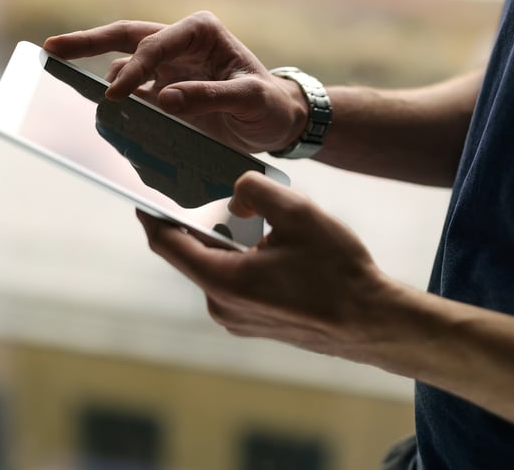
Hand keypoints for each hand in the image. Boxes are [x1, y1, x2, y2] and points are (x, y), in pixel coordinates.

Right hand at [43, 12, 306, 152]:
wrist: (277, 122)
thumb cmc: (269, 105)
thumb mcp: (250, 100)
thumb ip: (210, 97)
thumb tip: (164, 99)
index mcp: (201, 32)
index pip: (156, 43)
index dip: (134, 68)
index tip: (116, 94)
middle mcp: (180, 43)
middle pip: (125, 39)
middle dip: (87, 42)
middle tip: (51, 50)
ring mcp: (169, 68)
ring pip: (124, 67)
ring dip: (103, 82)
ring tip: (79, 100)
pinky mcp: (164, 91)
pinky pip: (134, 95)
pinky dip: (118, 106)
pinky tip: (103, 119)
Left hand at [135, 171, 398, 361]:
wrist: (371, 322)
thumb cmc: (337, 271)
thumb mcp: (298, 214)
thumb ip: (256, 190)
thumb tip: (235, 194)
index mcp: (223, 281)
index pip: (167, 244)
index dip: (150, 215)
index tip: (141, 194)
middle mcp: (222, 306)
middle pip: (194, 254)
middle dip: (201, 222)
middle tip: (209, 191)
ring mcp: (238, 320)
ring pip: (219, 268)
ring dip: (229, 240)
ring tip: (256, 218)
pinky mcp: (255, 324)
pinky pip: (236, 284)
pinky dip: (243, 260)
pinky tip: (274, 247)